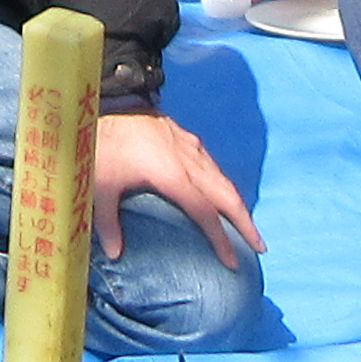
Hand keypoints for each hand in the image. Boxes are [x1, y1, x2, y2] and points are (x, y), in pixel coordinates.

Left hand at [90, 108, 258, 267]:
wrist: (108, 100)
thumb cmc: (103, 144)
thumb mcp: (100, 185)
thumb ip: (108, 222)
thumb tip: (114, 254)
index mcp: (171, 175)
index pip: (205, 213)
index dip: (221, 238)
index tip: (233, 261)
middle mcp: (188, 160)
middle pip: (226, 195)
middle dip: (245, 222)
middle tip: (260, 246)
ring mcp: (190, 146)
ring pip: (222, 178)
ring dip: (237, 204)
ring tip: (246, 226)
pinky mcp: (185, 136)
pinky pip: (212, 165)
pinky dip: (223, 185)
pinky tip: (221, 195)